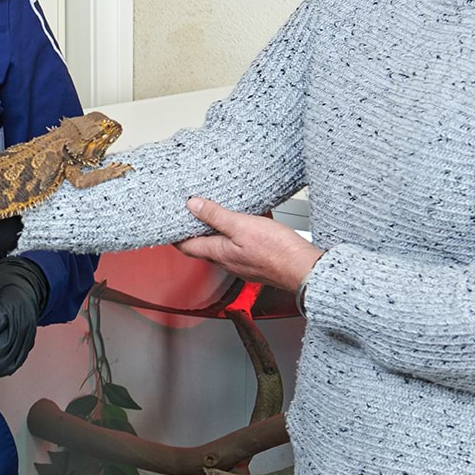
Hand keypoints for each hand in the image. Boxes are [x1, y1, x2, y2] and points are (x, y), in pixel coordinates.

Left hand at [175, 196, 320, 290]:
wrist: (304, 268)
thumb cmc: (277, 251)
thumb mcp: (241, 225)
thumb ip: (216, 216)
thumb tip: (193, 206)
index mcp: (218, 253)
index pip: (187, 246)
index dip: (176, 235)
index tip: (170, 223)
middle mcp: (227, 262)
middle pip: (203, 246)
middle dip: (196, 230)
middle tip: (192, 214)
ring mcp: (242, 264)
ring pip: (224, 245)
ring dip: (219, 231)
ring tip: (218, 214)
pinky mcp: (257, 262)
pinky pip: (242, 246)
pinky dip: (240, 233)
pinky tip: (249, 221)